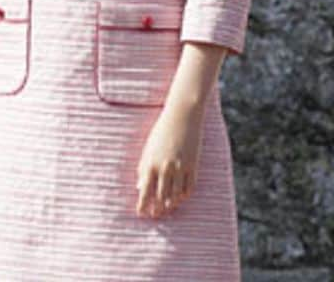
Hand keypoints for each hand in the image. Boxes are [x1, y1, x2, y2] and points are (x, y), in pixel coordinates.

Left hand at [135, 101, 203, 217]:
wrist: (181, 117)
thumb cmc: (161, 132)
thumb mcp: (148, 149)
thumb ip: (143, 168)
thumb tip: (140, 187)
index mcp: (150, 163)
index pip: (145, 191)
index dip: (143, 204)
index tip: (141, 213)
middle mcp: (165, 168)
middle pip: (161, 196)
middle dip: (157, 208)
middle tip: (155, 216)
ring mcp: (181, 168)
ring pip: (176, 195)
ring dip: (171, 205)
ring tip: (167, 210)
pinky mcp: (193, 166)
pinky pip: (189, 187)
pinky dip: (184, 196)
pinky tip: (180, 199)